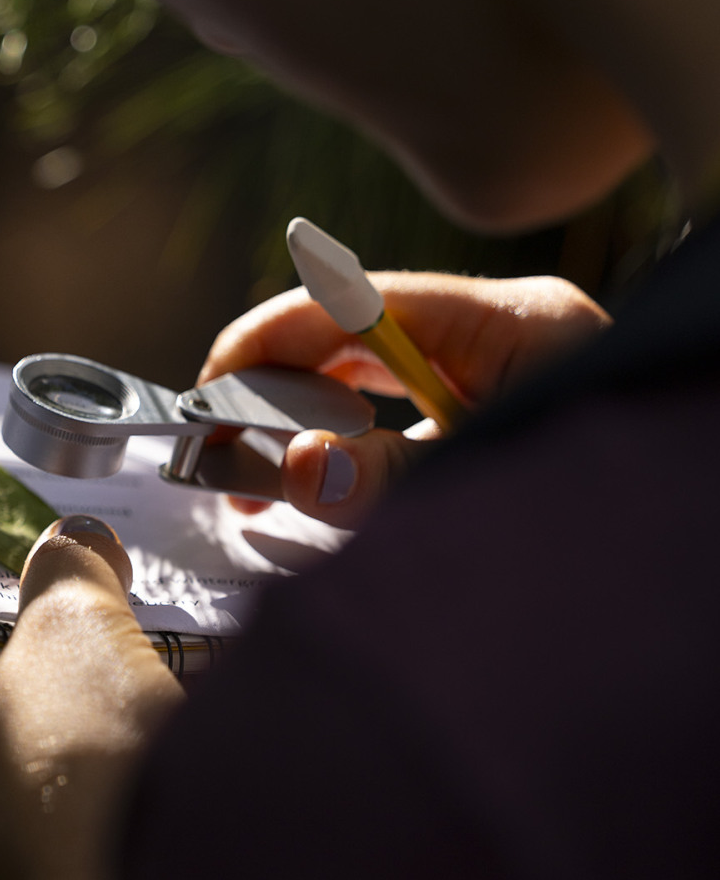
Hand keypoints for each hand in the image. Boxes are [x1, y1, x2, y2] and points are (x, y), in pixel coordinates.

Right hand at [201, 272, 609, 528]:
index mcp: (516, 322)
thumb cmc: (617, 521)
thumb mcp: (492, 491)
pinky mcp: (508, 419)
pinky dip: (359, 447)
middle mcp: (512, 333)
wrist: (707, 580)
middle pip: (362, 332)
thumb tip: (292, 464)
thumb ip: (392, 482)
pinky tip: (324, 488)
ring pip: (381, 377)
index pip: (358, 299)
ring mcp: (512, 375)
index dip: (270, 339)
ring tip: (257, 479)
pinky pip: (412, 417)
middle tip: (220, 452)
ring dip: (313, 421)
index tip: (210, 396)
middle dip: (281, 386)